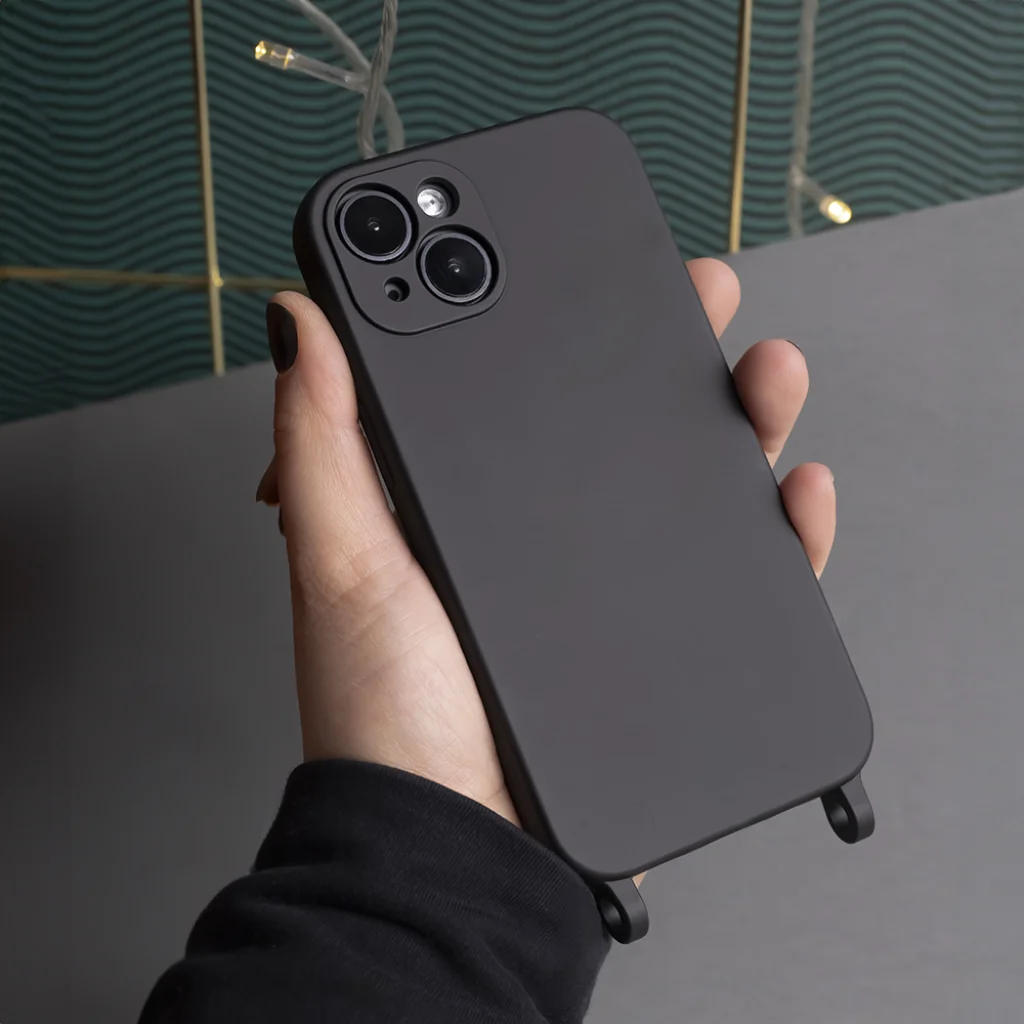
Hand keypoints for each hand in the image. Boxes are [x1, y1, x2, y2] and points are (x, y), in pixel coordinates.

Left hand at [256, 259, 834, 827]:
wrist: (455, 836)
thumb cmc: (387, 709)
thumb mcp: (342, 557)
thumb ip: (322, 440)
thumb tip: (300, 320)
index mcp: (470, 496)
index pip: (523, 382)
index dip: (555, 312)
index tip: (581, 252)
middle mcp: (545, 530)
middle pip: (619, 417)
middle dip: (669, 342)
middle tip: (699, 287)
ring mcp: (609, 583)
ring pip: (693, 477)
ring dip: (743, 415)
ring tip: (765, 371)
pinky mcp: (663, 636)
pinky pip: (741, 568)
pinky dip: (779, 525)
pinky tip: (793, 486)